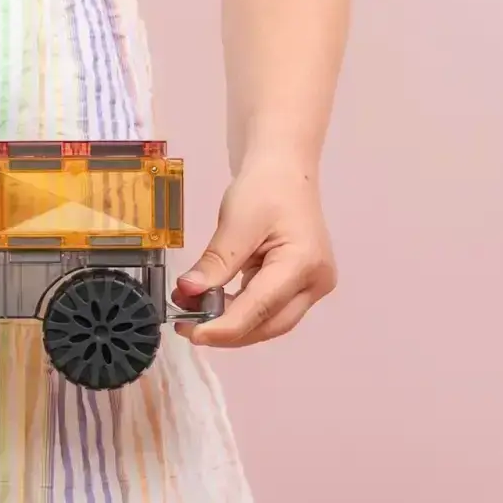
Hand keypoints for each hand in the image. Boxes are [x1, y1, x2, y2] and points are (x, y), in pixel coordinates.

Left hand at [172, 160, 337, 347]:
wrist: (285, 169)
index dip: (223, 327)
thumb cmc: (265, 188)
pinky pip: (269, 309)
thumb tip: (187, 293)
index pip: (259, 308)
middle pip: (269, 324)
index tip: (190, 333)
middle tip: (186, 328)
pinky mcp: (300, 285)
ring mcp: (312, 286)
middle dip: (227, 332)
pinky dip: (240, 311)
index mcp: (303, 264)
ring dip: (232, 324)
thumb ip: (215, 263)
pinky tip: (213, 305)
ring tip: (193, 316)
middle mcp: (315, 283)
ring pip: (269, 322)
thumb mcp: (235, 223)